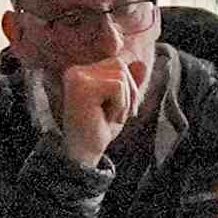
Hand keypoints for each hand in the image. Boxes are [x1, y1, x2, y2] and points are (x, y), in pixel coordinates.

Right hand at [36, 37, 153, 172]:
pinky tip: (106, 118)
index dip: (128, 86)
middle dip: (129, 92)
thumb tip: (142, 64)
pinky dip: (120, 105)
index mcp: (80, 73)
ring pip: (121, 76)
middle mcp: (75, 71)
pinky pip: (118, 86)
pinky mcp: (82, 87)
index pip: (116, 63)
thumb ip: (129, 84)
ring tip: (110, 117)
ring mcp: (77, 78)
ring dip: (125, 101)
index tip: (122, 110)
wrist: (84, 154)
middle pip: (120, 65)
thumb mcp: (120, 104)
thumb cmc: (99, 129)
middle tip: (119, 116)